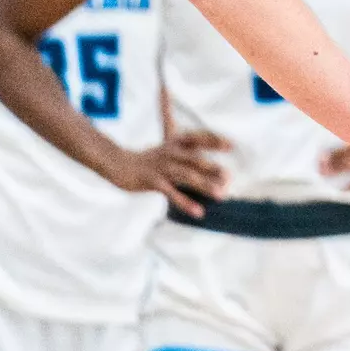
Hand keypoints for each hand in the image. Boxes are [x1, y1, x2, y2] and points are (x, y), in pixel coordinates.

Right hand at [105, 130, 229, 217]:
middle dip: (212, 168)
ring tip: (221, 196)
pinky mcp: (152, 182)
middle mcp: (170, 153)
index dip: (214, 141)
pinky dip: (186, 202)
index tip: (232, 145)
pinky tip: (199, 212)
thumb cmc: (149, 158)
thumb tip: (212, 160)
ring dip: (204, 186)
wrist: (117, 164)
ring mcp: (161, 167)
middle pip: (194, 159)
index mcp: (175, 142)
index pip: (197, 138)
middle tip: (229, 177)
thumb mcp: (168, 148)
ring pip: (186, 176)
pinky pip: (171, 193)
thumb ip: (188, 151)